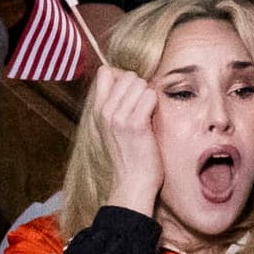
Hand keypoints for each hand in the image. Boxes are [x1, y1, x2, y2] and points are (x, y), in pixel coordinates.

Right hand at [92, 64, 164, 210]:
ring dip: (149, 96)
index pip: (105, 72)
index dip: (122, 77)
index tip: (130, 94)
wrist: (133, 181)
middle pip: (128, 75)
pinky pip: (150, 97)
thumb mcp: (113, 126)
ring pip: (141, 84)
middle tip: (142, 109)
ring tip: (147, 116)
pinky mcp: (135, 124)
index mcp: (98, 110)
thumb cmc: (130, 153)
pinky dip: (155, 105)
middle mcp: (105, 111)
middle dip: (140, 87)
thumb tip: (129, 79)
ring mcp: (119, 117)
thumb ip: (116, 102)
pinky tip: (152, 121)